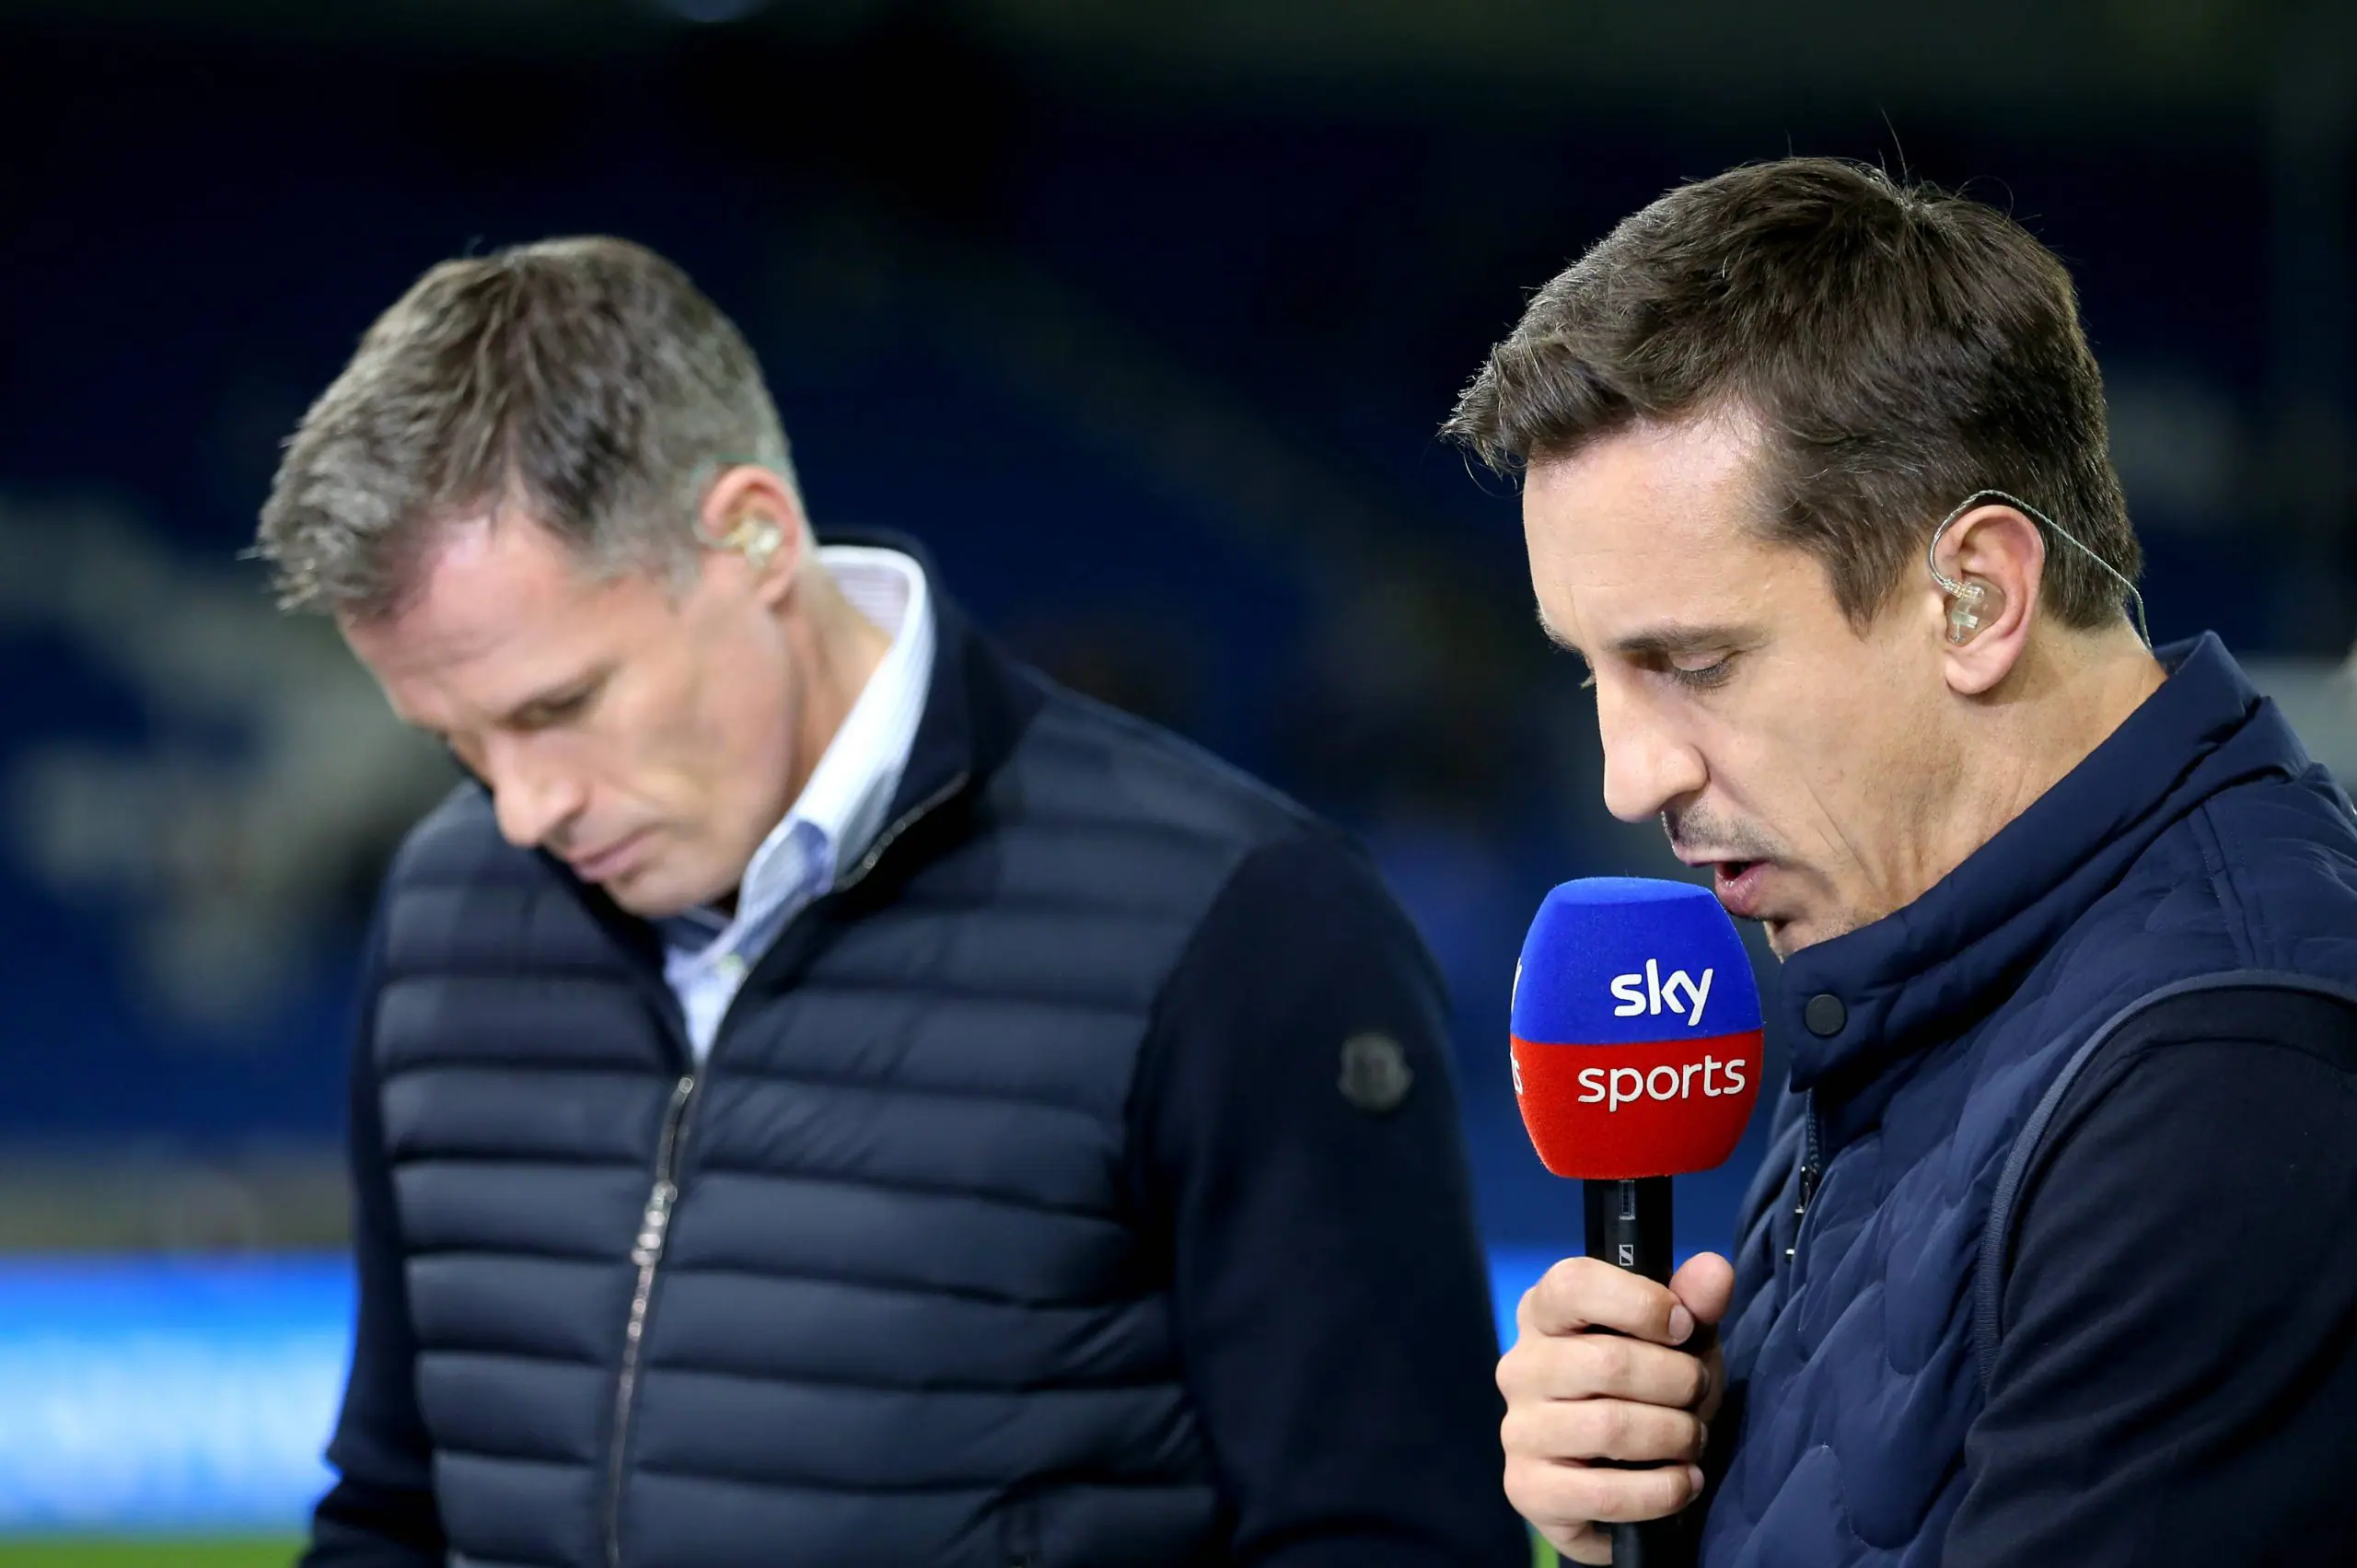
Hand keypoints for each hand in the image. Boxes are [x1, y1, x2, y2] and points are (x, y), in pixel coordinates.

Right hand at [1498, 1252, 1735, 1564]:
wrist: (1626, 1481)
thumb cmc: (1650, 1394)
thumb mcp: (1680, 1344)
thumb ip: (1696, 1305)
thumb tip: (1715, 1270)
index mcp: (1544, 1314)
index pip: (1573, 1285)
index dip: (1640, 1303)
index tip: (1684, 1328)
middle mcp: (1520, 1367)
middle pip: (1606, 1361)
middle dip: (1678, 1381)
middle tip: (1698, 1396)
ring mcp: (1518, 1430)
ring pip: (1610, 1427)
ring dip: (1676, 1436)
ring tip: (1693, 1440)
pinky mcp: (1528, 1490)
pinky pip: (1605, 1493)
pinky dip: (1663, 1490)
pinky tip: (1683, 1483)